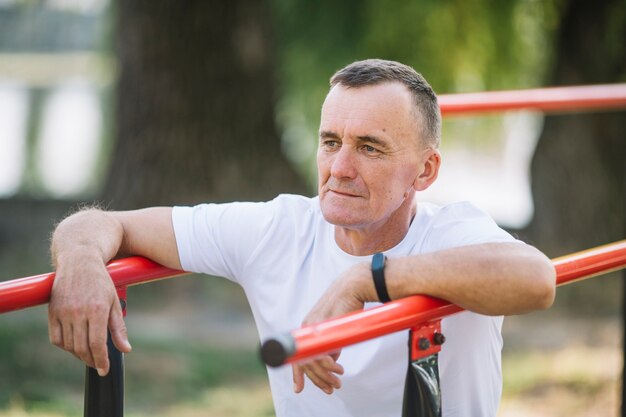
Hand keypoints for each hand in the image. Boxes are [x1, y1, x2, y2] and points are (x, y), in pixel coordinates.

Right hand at [48, 254, 131, 375]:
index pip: (97, 344)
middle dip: (92, 360)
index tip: (104, 370)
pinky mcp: (52, 312)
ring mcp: (63, 312)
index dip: (101, 360)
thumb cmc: (101, 282)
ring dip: (79, 354)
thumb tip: (125, 349)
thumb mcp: (114, 302)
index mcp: (96, 309)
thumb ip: (118, 328)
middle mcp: (78, 312)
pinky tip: (75, 345)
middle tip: (99, 365)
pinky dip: (65, 346)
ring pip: (69, 346)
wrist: (79, 261)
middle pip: (82, 348)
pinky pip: (56, 338)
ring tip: (89, 354)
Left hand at [292, 261, 373, 393]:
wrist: (353, 286)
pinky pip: (321, 353)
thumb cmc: (348, 305)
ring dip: (325, 375)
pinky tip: (336, 370)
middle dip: (318, 380)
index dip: (297, 374)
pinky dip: (328, 365)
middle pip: (305, 362)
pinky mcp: (322, 327)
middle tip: (331, 389)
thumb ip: (332, 345)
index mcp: (307, 329)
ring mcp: (312, 328)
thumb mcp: (337, 329)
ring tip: (337, 383)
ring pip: (312, 361)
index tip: (298, 389)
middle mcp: (306, 329)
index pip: (298, 356)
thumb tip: (331, 361)